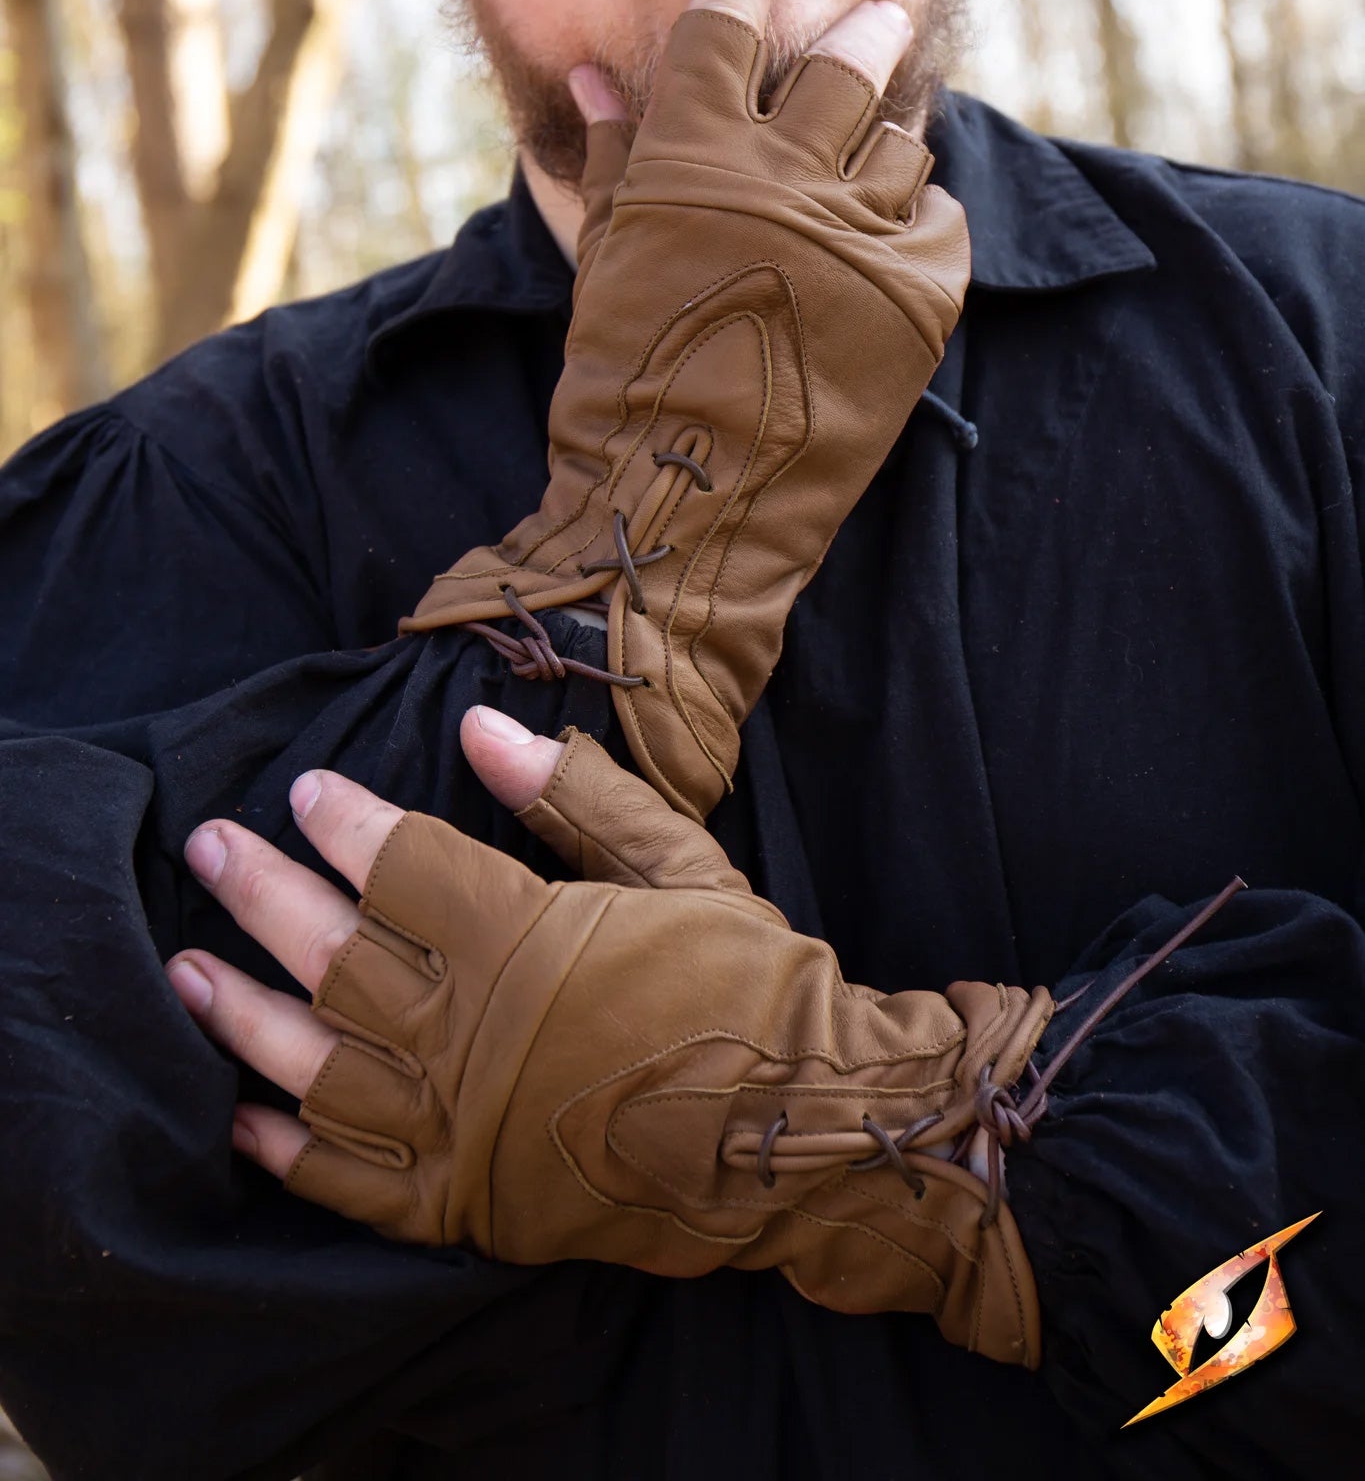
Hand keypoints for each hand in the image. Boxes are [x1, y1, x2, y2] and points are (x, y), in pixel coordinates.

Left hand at [167, 706, 1050, 1368]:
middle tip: (209, 847)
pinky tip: (241, 1111)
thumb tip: (478, 729)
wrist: (795, 1125)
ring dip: (241, 1013)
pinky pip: (348, 1182)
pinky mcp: (465, 1203)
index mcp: (521, 935)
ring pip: (316, 1064)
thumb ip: (572, 795)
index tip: (307, 790)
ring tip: (184, 969)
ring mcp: (459, 1125)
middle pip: (332, 953)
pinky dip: (287, 1148)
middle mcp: (470, 1030)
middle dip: (261, 894)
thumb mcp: (674, 860)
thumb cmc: (742, 978)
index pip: (397, 863)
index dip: (344, 821)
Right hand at [401, 0, 970, 818]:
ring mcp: (859, 236)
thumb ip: (615, 153)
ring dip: (891, 130)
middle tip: (868, 25)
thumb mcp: (604, 254)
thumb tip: (600, 69)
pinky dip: (919, 212)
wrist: (682, 504)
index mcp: (692, 156)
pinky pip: (941, 216)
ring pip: (905, 136)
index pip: (727, 17)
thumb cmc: (618, 379)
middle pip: (848, 61)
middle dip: (862, 32)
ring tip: (872, 151)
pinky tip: (889, 236)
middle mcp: (783, 178)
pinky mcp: (919, 296)